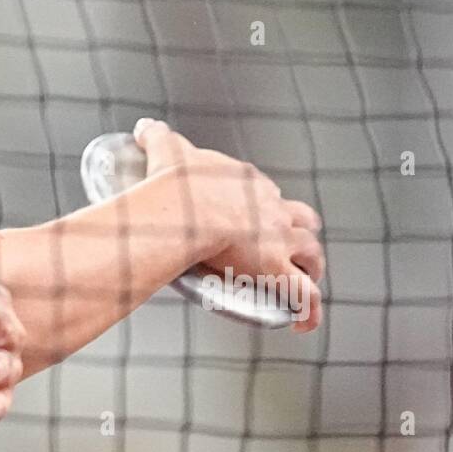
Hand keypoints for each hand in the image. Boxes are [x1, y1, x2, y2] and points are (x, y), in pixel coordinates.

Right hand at [134, 119, 325, 332]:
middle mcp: (272, 210)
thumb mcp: (168, 151)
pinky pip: (303, 295)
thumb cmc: (177, 186)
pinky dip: (309, 309)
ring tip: (304, 282)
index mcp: (248, 185)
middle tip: (290, 249)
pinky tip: (306, 323)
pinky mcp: (277, 270)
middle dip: (298, 233)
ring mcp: (279, 240)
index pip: (265, 197)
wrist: (185, 210)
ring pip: (310, 253)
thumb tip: (142, 128)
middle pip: (301, 220)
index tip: (251, 222)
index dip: (262, 211)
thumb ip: (156, 138)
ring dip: (310, 267)